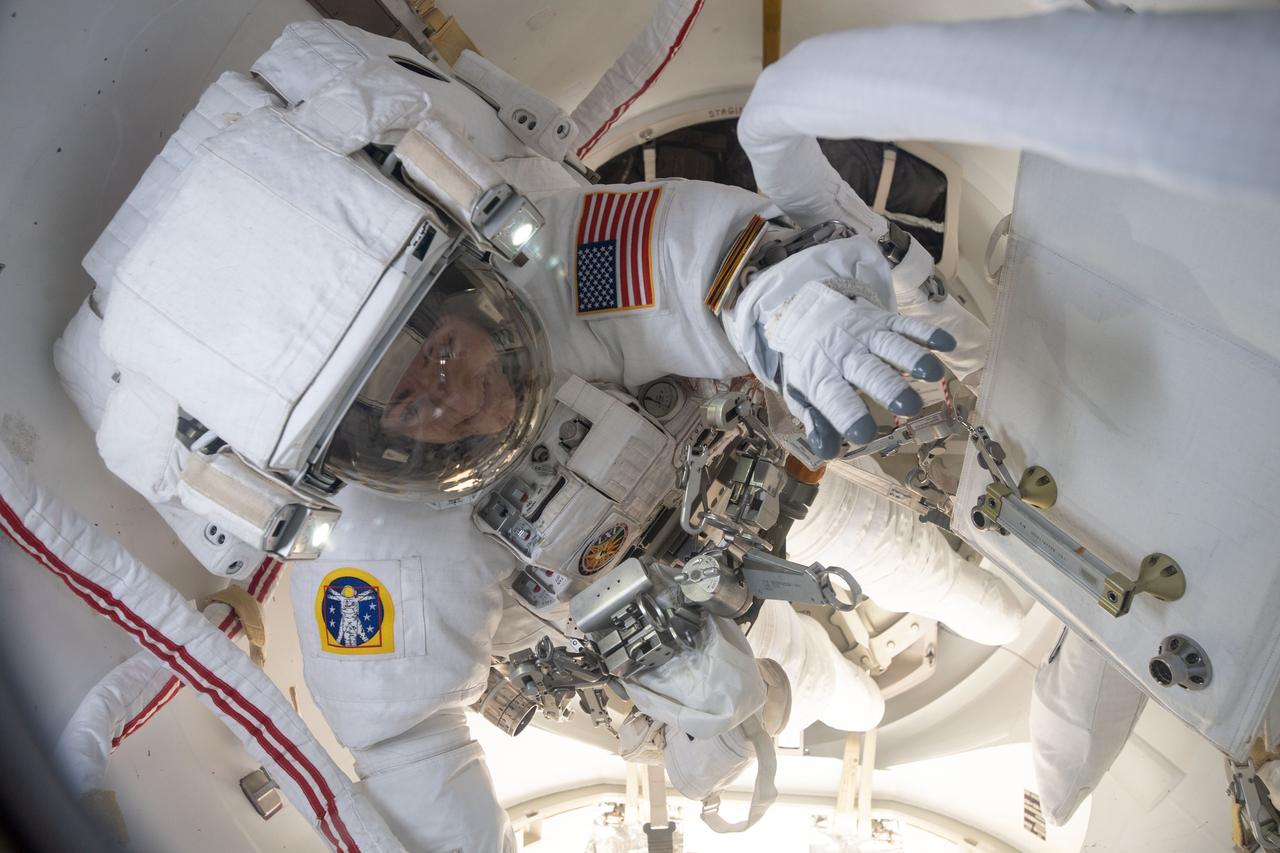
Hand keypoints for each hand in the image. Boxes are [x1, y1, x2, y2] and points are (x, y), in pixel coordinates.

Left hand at [723, 238, 954, 458]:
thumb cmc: (808, 366)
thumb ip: (816, 422)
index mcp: (821, 377)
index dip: (848, 415)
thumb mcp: (800, 395)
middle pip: (868, 371)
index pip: (834, 398)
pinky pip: (906, 325)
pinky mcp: (884, 321)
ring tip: (934, 373)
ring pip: (891, 345)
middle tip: (910, 407)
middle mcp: (845, 355)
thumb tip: (828, 451)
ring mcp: (867, 336)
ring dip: (912, 357)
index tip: (864, 434)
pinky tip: (946, 343)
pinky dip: (927, 332)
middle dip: (889, 388)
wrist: (804, 316)